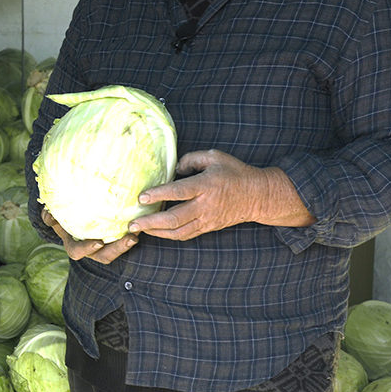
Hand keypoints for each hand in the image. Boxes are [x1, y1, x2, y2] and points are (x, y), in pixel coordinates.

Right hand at [40, 208, 138, 263]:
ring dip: (128, 243)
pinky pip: (123, 237)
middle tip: (131, 239)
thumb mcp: (52, 216)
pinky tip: (141, 220)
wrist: (73, 210)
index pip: (78, 252)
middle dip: (118, 249)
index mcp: (74, 246)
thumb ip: (49, 217)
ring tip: (139, 232)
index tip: (98, 242)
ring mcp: (104, 244)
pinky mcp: (114, 236)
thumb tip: (49, 216)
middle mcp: (91, 248)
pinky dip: (132, 231)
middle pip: (105, 256)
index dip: (87, 248)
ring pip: (117, 249)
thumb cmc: (60, 214)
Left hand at [129, 150, 315, 240]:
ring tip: (139, 229)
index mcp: (206, 185)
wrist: (257, 196)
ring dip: (156, 232)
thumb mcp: (215, 156)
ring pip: (178, 231)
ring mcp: (206, 219)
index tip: (141, 197)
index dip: (158, 195)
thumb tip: (173, 170)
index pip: (178, 192)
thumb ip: (191, 159)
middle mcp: (205, 205)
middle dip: (151, 222)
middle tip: (132, 223)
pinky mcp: (208, 227)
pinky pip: (185, 234)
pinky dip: (169, 235)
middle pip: (174, 218)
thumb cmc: (234, 173)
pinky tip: (156, 231)